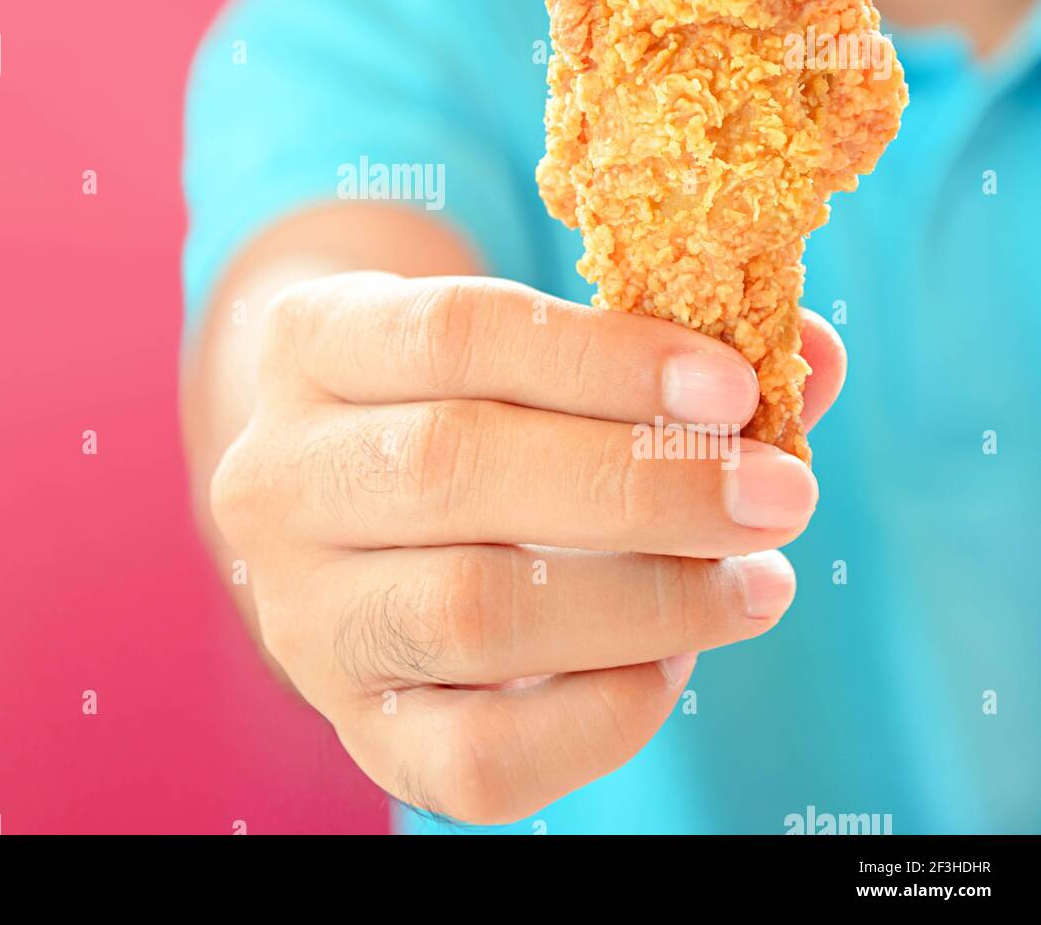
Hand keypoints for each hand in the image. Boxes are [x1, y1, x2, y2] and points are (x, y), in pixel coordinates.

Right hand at [210, 272, 842, 824]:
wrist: (354, 498)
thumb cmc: (465, 400)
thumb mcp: (527, 344)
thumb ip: (661, 350)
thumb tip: (812, 359)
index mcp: (313, 343)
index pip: (453, 333)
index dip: (602, 359)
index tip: (733, 386)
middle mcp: (277, 476)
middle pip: (452, 468)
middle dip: (643, 487)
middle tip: (778, 495)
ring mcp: (302, 613)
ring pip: (470, 613)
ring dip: (647, 602)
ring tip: (754, 583)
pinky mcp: (354, 724)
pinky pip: (477, 758)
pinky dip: (603, 715)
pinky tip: (669, 663)